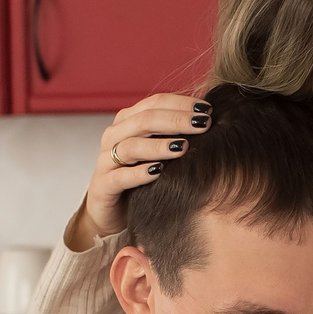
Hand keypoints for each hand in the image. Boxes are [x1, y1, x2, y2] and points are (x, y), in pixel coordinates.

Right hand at [67, 93, 209, 249]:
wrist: (113, 211)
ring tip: (183, 148)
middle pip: (144, 120)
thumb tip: (209, 119)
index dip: (182, 104)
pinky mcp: (103, 186)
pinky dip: (139, 173)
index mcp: (128, 121)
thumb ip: (175, 133)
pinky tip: (158, 171)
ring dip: (159, 145)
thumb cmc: (142, 176)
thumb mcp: (159, 151)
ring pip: (130, 146)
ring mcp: (106, 160)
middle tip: (203, 124)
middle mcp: (115, 136)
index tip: (208, 109)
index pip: (155, 103)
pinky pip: (120, 177)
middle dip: (176, 120)